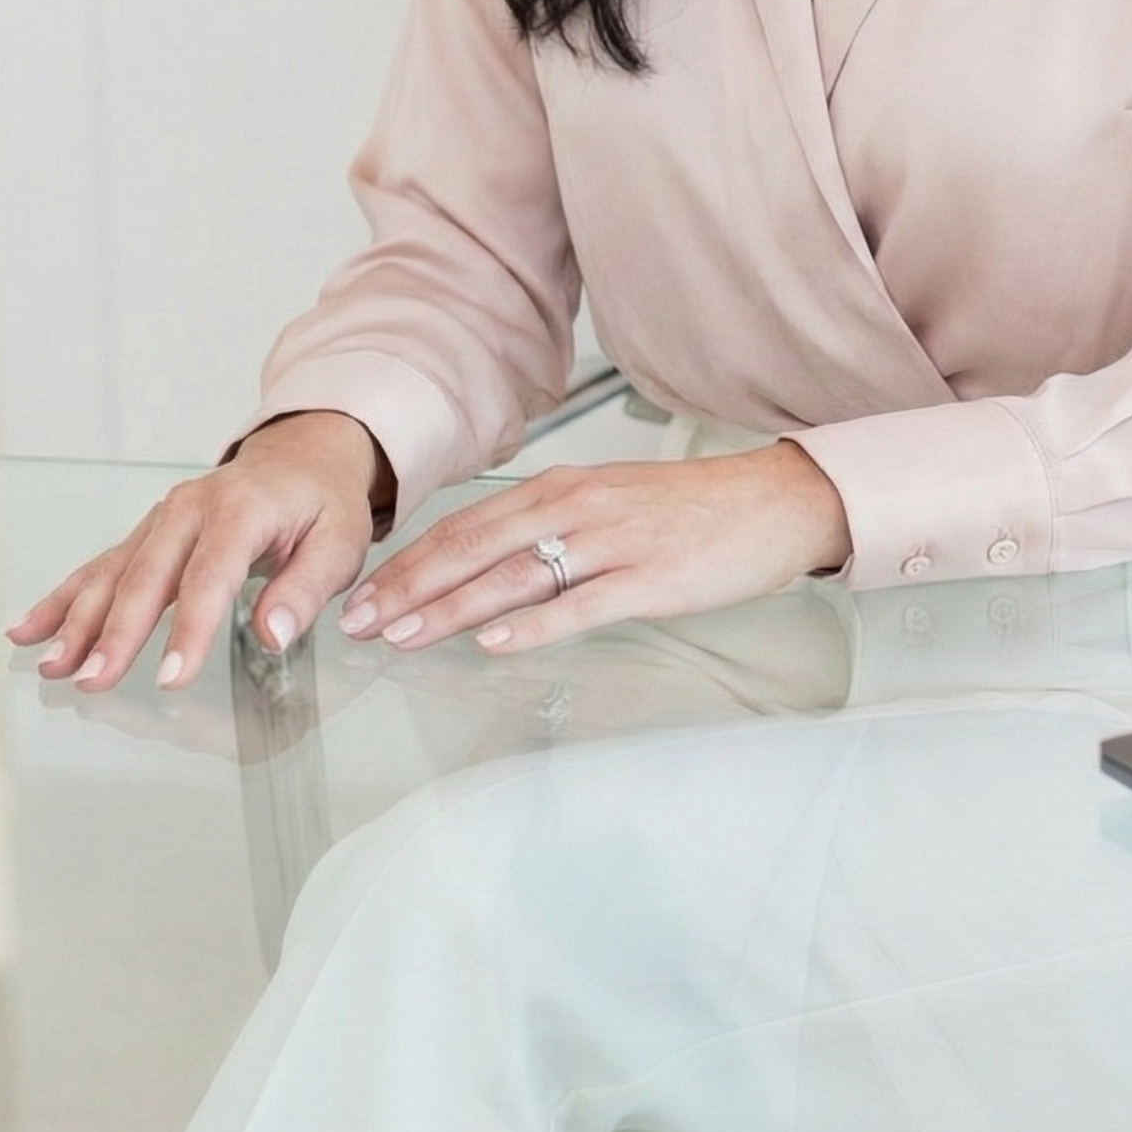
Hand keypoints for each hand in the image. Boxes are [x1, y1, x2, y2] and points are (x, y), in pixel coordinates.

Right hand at [2, 410, 389, 690]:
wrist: (303, 455)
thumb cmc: (322, 503)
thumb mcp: (340, 542)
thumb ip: (305, 589)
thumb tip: (273, 635)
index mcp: (242, 509)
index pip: (210, 577)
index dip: (189, 631)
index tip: (171, 679)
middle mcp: (192, 508)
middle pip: (147, 575)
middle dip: (116, 632)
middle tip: (92, 681)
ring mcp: (163, 518)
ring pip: (114, 572)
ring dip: (78, 620)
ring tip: (52, 666)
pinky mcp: (148, 533)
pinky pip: (101, 566)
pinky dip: (63, 598)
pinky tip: (29, 631)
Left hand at [337, 441, 851, 655]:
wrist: (770, 502)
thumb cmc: (689, 509)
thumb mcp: (607, 502)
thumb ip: (548, 528)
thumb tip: (484, 571)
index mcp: (561, 488)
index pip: (466, 526)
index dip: (409, 562)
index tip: (364, 596)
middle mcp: (576, 507)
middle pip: (474, 549)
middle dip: (410, 588)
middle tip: (361, 624)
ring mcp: (611, 543)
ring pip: (513, 576)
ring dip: (451, 608)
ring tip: (404, 637)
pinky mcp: (647, 579)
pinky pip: (578, 604)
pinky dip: (531, 625)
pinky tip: (494, 643)